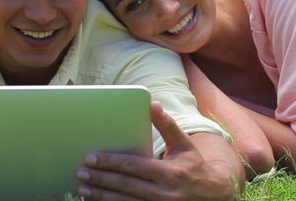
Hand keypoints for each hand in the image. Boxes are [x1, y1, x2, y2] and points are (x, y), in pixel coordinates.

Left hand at [76, 101, 239, 199]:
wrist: (214, 195)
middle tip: (81, 172)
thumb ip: (166, 125)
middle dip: (100, 179)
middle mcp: (163, 194)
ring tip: (83, 188)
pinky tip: (97, 200)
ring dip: (101, 196)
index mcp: (169, 174)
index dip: (110, 162)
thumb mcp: (184, 145)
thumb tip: (153, 103)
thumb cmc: (195, 166)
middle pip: (125, 186)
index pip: (133, 167)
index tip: (91, 158)